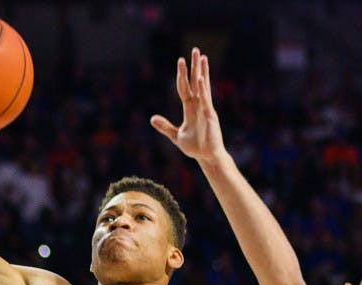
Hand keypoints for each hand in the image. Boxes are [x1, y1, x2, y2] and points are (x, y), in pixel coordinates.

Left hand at [150, 48, 225, 165]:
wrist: (207, 157)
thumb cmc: (195, 147)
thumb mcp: (176, 136)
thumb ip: (165, 126)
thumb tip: (152, 118)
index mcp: (191, 108)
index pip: (185, 87)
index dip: (183, 75)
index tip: (181, 61)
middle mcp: (199, 105)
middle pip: (196, 81)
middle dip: (195, 66)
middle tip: (195, 50)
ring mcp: (206, 109)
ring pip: (203, 86)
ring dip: (202, 71)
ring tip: (202, 57)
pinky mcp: (210, 116)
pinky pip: (205, 100)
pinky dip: (202, 89)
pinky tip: (199, 78)